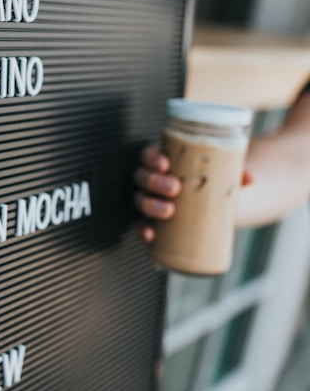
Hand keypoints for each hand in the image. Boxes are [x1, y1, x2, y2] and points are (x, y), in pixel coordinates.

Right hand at [134, 144, 253, 241]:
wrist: (214, 206)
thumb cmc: (213, 183)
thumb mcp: (221, 175)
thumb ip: (234, 174)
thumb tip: (250, 178)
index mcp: (162, 163)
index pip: (147, 156)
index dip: (151, 159)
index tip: (165, 164)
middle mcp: (152, 181)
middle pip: (142, 178)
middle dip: (154, 182)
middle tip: (174, 188)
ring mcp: (151, 201)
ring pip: (140, 200)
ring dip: (150, 205)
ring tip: (169, 211)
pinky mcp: (153, 221)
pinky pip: (141, 225)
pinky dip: (143, 230)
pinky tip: (150, 234)